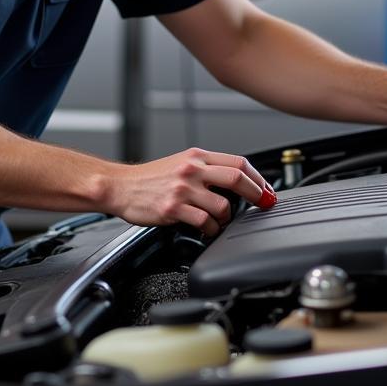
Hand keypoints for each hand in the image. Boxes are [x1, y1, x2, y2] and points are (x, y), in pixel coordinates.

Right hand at [104, 148, 271, 236]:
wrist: (119, 186)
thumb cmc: (149, 179)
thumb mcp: (181, 163)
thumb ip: (206, 169)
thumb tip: (236, 180)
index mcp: (196, 156)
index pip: (238, 162)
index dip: (258, 177)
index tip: (267, 190)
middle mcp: (192, 170)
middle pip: (237, 178)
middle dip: (257, 193)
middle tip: (264, 203)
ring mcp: (183, 189)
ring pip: (222, 205)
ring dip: (227, 217)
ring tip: (220, 220)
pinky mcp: (173, 209)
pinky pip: (205, 222)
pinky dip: (211, 229)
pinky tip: (206, 229)